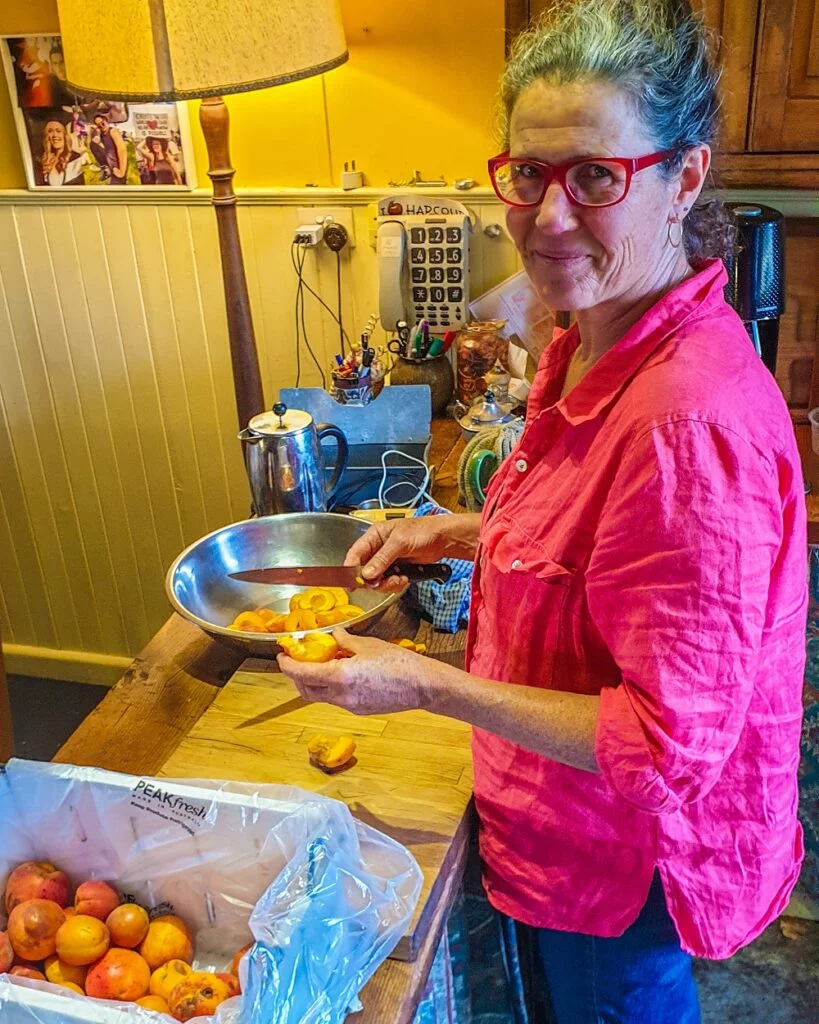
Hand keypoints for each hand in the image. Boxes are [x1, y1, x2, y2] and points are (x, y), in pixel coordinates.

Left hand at [277, 628, 430, 714]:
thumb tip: (334, 636)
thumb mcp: (368, 645)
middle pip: (306, 691)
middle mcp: (340, 696)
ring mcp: (349, 706)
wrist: (422, 686)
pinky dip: (331, 687)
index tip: (282, 655)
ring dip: (314, 682)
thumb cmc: (398, 662)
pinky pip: (337, 700)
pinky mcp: (359, 711)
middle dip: (296, 677)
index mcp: (339, 676)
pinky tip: (343, 673)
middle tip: (297, 660)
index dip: (287, 665)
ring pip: (321, 697)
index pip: (301, 674)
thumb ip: (345, 641)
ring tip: (322, 664)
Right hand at [344, 514, 478, 590]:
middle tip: (383, 582)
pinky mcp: (397, 569)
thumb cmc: (423, 531)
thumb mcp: (400, 542)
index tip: (350, 583)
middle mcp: (378, 548)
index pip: (355, 554)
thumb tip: (366, 574)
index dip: (350, 569)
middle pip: (364, 570)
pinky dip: (395, 584)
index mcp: (374, 536)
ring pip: (376, 579)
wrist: (443, 539)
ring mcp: (387, 560)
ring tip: (400, 578)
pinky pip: (388, 582)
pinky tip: (404, 578)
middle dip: (374, 579)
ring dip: (387, 583)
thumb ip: (382, 559)